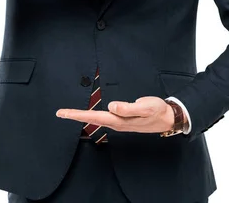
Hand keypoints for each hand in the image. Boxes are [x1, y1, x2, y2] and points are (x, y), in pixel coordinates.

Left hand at [56, 96, 174, 132]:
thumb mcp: (145, 107)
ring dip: (83, 117)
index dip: (77, 115)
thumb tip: (111, 105)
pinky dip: (93, 116)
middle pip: (92, 120)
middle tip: (60, 113)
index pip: (94, 117)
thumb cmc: (158, 111)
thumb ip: (128, 107)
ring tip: (70, 114)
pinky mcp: (123, 120)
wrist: (169, 118)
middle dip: (75, 116)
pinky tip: (90, 114)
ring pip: (97, 120)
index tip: (63, 113)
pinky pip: (103, 118)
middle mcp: (117, 123)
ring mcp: (120, 123)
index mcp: (120, 120)